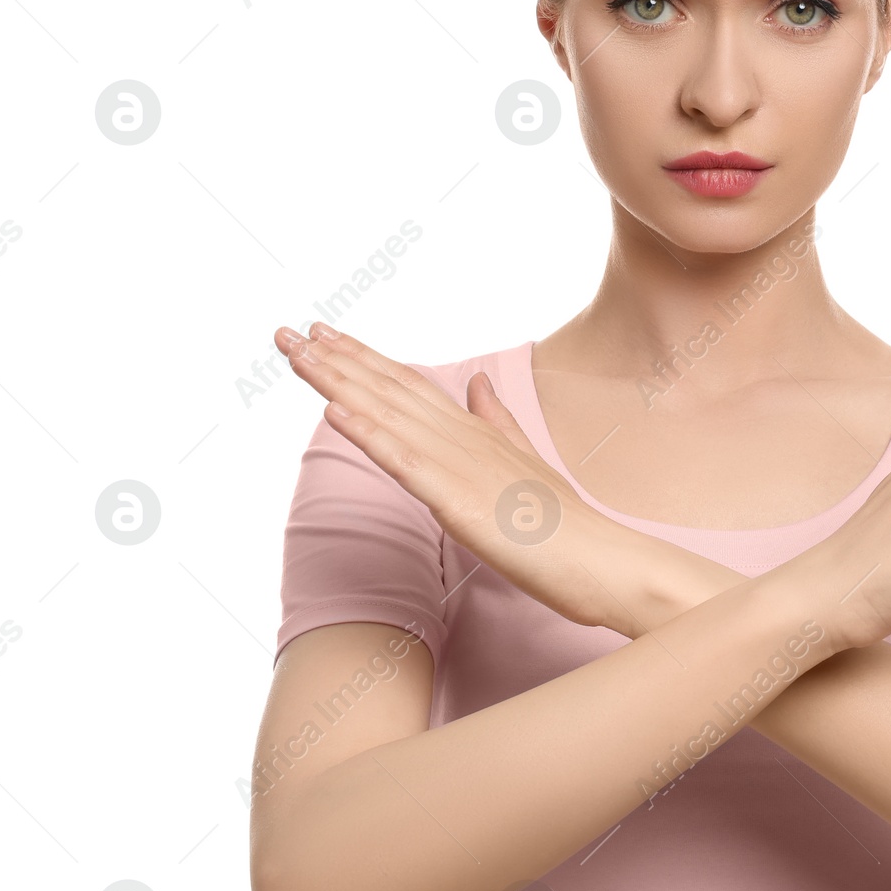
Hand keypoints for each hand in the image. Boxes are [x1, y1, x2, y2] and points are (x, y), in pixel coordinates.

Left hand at [273, 322, 659, 635]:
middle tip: (288, 331)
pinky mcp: (456, 499)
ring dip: (337, 382)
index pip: (409, 386)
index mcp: (475, 431)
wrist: (602, 560)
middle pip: (389, 389)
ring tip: (297, 353)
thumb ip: (497, 420)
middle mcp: (462, 437)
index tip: (324, 334)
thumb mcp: (525, 462)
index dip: (364, 359)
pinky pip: (402, 462)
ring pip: (387, 414)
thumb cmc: (566, 526)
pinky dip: (366, 432)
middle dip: (336, 359)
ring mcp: (458, 465)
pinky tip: (334, 410)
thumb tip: (474, 382)